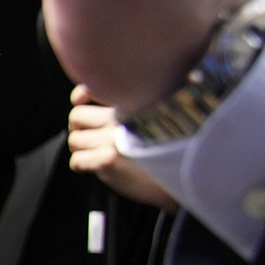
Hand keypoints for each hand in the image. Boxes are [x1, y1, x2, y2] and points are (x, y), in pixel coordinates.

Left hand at [69, 87, 178, 209]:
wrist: (189, 175)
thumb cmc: (176, 149)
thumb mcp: (164, 116)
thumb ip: (141, 107)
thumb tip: (115, 101)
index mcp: (133, 104)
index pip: (92, 89)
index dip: (82, 96)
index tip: (81, 102)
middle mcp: (121, 119)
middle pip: (77, 116)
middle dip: (80, 128)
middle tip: (89, 135)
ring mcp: (112, 139)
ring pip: (75, 139)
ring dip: (82, 148)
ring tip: (95, 153)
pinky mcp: (108, 160)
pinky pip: (77, 160)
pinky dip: (82, 165)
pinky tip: (94, 167)